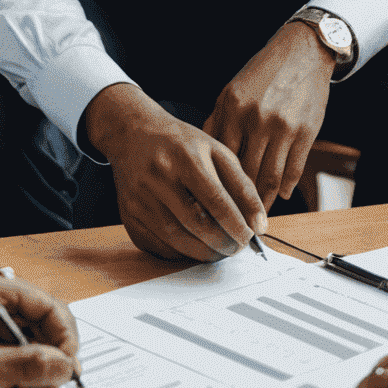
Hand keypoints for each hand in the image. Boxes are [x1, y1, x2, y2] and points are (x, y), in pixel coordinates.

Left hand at [0, 275, 80, 387]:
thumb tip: (66, 364)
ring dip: (37, 375)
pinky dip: (20, 381)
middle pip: (40, 326)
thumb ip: (27, 364)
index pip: (47, 305)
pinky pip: (11, 360)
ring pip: (28, 346)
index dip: (64, 336)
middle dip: (52, 360)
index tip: (69, 366)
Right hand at [85, 83, 265, 261]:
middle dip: (222, 242)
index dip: (236, 224)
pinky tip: (194, 247)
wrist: (134, 134)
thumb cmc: (182, 144)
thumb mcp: (217, 152)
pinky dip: (180, 253)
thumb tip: (258, 224)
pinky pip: (157, 245)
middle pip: (196, 223)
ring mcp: (140, 198)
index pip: (216, 200)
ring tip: (220, 251)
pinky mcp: (129, 216)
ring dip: (203, 253)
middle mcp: (160, 177)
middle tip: (236, 248)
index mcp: (186, 158)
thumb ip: (241, 185)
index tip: (250, 237)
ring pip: (176, 239)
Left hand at [204, 20, 335, 209]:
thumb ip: (218, 122)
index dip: (218, 185)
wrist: (302, 52)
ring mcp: (283, 127)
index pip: (221, 158)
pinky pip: (294, 169)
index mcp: (233, 108)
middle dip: (240, 202)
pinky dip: (287, 187)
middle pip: (245, 174)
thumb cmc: (263, 73)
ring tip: (257, 217)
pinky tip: (281, 195)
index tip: (214, 204)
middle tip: (235, 221)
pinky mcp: (306, 132)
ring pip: (270, 177)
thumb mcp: (232, 91)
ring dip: (264, 202)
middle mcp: (257, 119)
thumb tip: (203, 157)